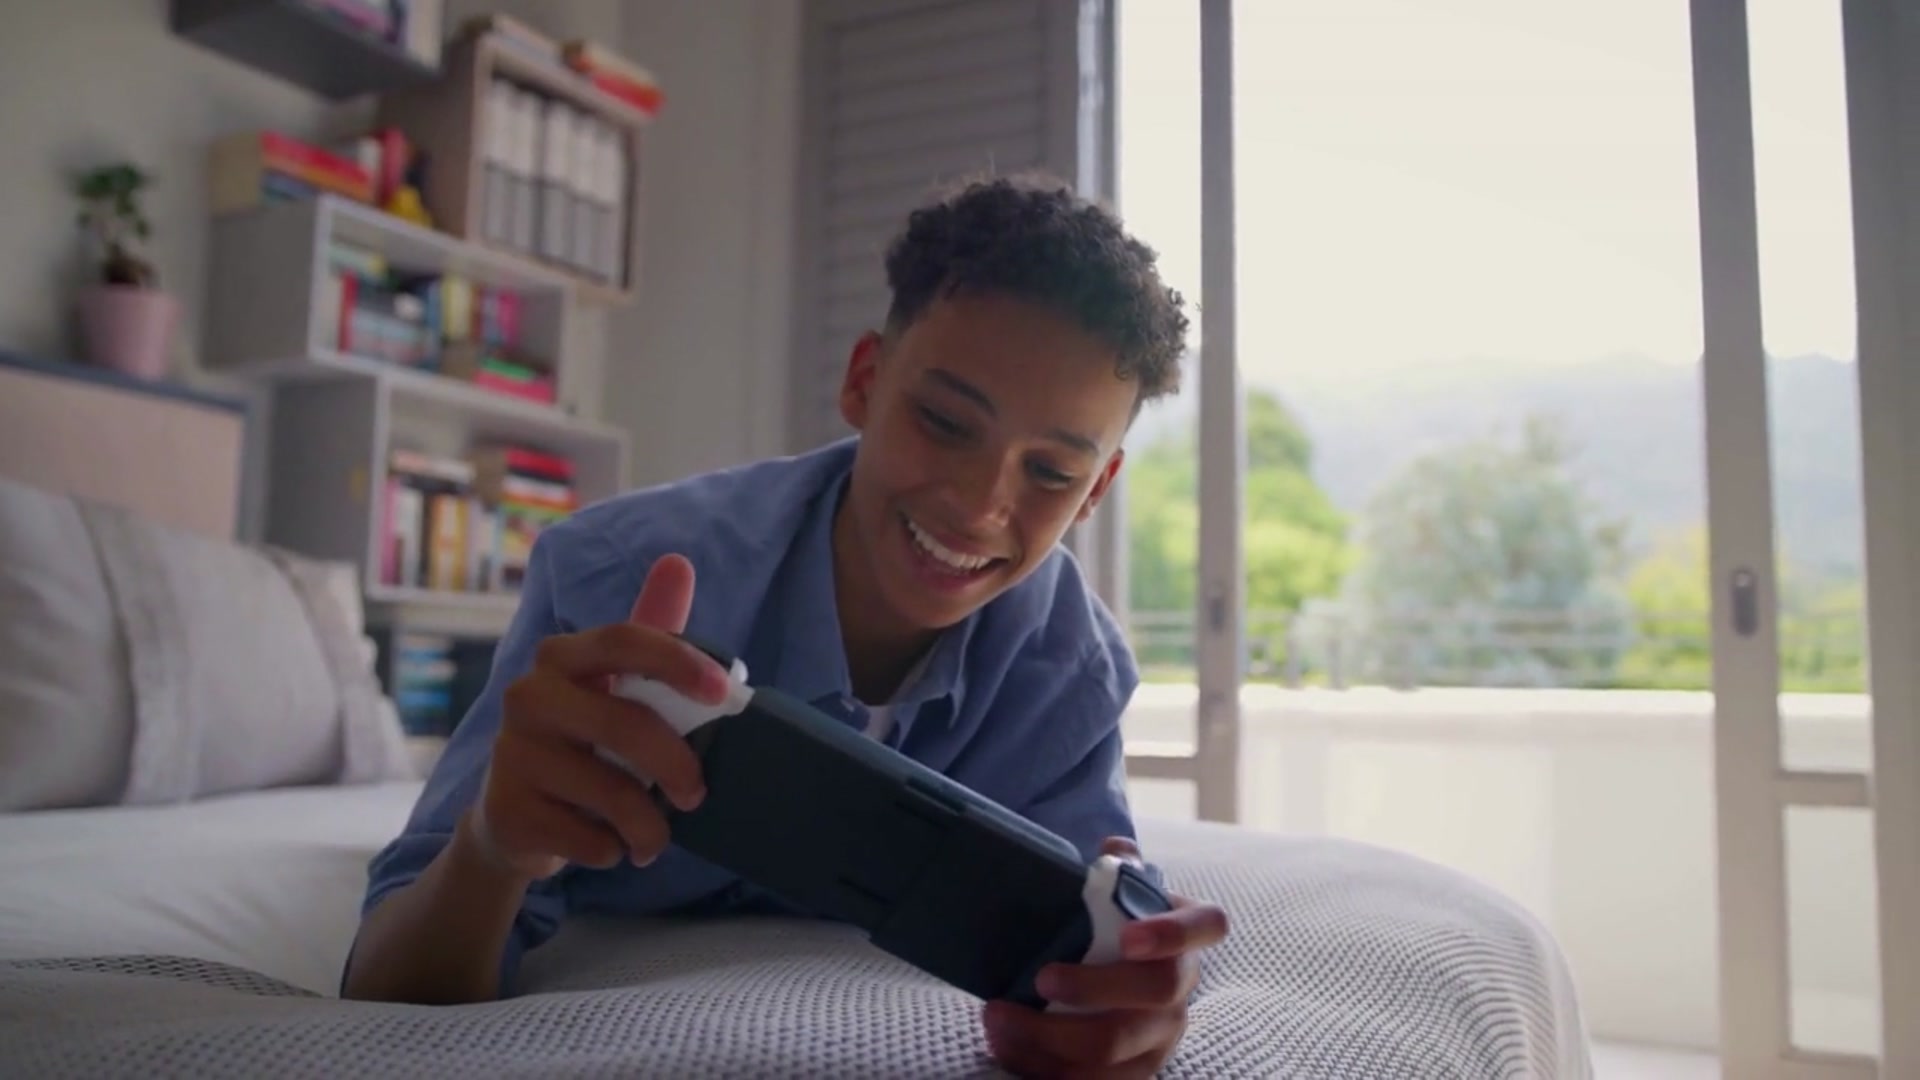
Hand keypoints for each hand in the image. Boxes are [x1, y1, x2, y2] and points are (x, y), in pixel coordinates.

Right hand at [462, 553, 733, 881]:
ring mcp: (511, 753)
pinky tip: (609, 845)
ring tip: (656, 838)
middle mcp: (528, 696)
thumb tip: (678, 563)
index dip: (678, 660)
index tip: (725, 692)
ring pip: (611, 792)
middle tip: (697, 795)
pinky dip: (613, 850)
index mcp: (562, 657)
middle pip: (625, 724)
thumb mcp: (616, 685)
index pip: (624, 639)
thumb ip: (651, 631)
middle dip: (676, 766)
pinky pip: (587, 837)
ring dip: (649, 826)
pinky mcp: (506, 810)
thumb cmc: (584, 741)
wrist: (516, 817)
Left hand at [981, 838, 1228, 1078]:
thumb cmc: (1116, 925)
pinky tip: (1006, 1045)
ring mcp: (1160, 1037)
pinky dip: (1041, 1065)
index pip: (1205, 926)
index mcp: (1188, 933)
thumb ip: (1117, 866)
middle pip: (1153, 995)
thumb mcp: (1119, 890)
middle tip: (1040, 977)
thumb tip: (1114, 849)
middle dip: (1092, 989)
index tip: (1127, 937)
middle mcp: (1182, 989)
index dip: (1172, 933)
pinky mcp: (1132, 1072)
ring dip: (1049, 1036)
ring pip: (1114, 1048)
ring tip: (999, 1016)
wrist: (1116, 975)